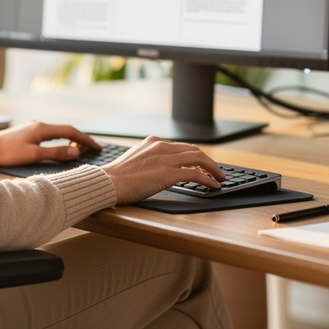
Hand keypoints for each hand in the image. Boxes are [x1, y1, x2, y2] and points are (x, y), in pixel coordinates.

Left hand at [0, 121, 99, 166]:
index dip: (85, 140)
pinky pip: (49, 135)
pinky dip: (60, 140)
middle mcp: (39, 125)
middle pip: (66, 130)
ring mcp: (33, 128)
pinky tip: (60, 147)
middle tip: (93, 148)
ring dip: (70, 139)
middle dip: (81, 139)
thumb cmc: (7, 152)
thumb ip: (55, 153)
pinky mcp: (27, 133)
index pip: (70, 132)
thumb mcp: (33, 155)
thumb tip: (76, 152)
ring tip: (81, 148)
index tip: (97, 147)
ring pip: (57, 132)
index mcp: (42, 128)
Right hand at [101, 136, 225, 203]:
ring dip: (213, 169)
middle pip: (195, 150)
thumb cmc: (116, 177)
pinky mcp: (168, 173)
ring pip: (199, 159)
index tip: (203, 164)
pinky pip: (196, 174)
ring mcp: (166, 159)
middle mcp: (162, 147)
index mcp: (153, 142)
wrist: (108, 183)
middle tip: (216, 171)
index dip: (196, 155)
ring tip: (220, 178)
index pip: (182, 147)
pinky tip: (213, 185)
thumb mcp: (135, 161)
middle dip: (209, 161)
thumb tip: (158, 170)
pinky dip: (208, 179)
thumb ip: (149, 160)